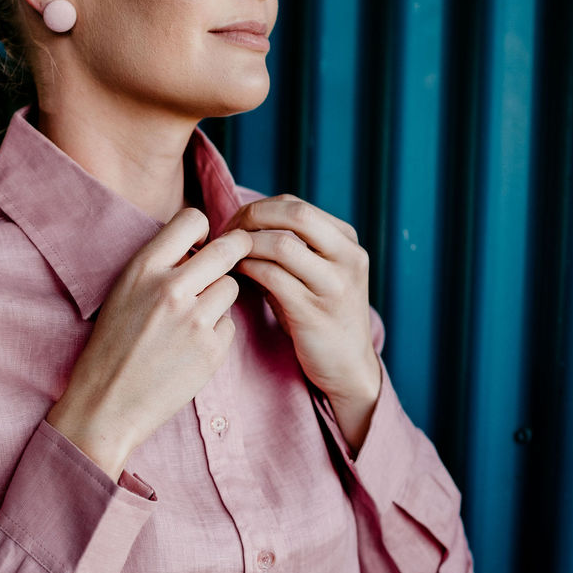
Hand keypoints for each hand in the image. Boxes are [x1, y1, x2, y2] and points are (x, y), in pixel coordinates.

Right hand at [47, 208, 252, 479]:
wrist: (106, 403)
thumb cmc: (113, 346)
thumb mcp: (124, 292)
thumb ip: (160, 266)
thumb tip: (204, 246)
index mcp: (143, 268)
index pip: (193, 220)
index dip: (204, 230)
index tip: (204, 243)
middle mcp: (170, 289)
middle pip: (227, 250)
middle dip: (235, 252)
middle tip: (236, 258)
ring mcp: (194, 321)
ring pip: (232, 288)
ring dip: (221, 297)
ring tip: (194, 317)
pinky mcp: (211, 350)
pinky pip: (230, 325)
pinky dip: (217, 332)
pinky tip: (191, 347)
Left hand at [223, 195, 380, 451]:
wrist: (347, 367)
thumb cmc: (319, 317)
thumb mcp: (314, 275)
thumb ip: (287, 249)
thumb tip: (237, 228)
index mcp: (347, 241)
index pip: (297, 205)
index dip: (258, 209)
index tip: (232, 225)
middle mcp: (347, 258)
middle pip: (295, 214)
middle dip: (251, 218)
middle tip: (224, 235)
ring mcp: (334, 285)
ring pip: (281, 245)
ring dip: (245, 246)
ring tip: (226, 258)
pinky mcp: (314, 312)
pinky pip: (273, 277)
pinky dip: (248, 270)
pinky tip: (236, 277)